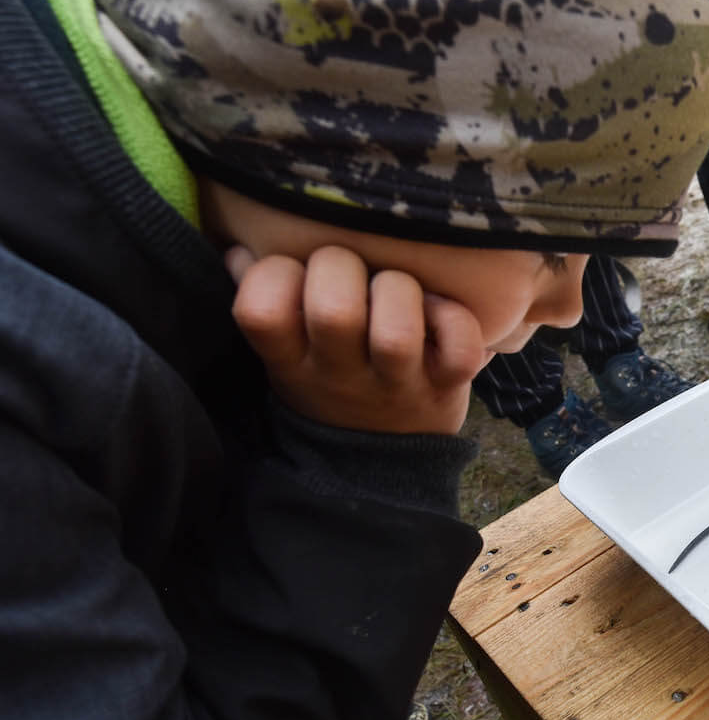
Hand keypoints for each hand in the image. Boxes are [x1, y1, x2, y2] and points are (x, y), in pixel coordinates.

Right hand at [229, 244, 487, 434]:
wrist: (379, 467)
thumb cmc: (330, 381)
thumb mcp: (285, 354)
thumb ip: (263, 299)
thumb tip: (238, 252)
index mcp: (290, 361)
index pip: (261, 312)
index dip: (273, 275)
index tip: (293, 273)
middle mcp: (341, 376)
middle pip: (333, 310)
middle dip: (341, 268)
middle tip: (351, 273)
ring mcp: (397, 384)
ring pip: (397, 329)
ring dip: (398, 292)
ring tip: (397, 293)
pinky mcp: (447, 385)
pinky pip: (460, 348)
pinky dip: (456, 320)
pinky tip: (440, 314)